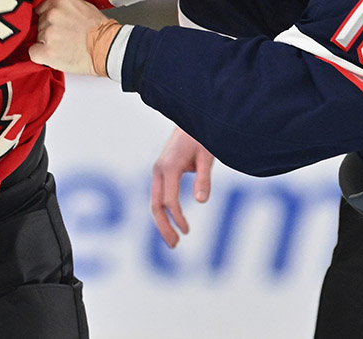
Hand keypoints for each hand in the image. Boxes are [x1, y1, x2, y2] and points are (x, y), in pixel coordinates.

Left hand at [30, 0, 111, 74]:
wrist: (108, 48)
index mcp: (60, 0)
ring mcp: (48, 32)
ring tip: (65, 47)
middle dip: (49, 31)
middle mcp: (52, 14)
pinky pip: (33, 53)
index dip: (48, 19)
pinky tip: (55, 55)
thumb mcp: (83, 6)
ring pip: (37, 38)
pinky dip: (41, 56)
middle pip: (39, 23)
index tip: (56, 25)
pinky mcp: (46, 51)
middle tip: (65, 37)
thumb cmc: (101, 30)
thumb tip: (51, 12)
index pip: (41, 8)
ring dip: (47, 43)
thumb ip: (64, 7)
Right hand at [150, 127, 214, 247]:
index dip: (177, 218)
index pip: (169, 200)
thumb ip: (204, 178)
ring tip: (173, 241)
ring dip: (162, 222)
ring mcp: (158, 170)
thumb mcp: (207, 156)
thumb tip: (201, 201)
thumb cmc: (202, 136)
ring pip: (154, 202)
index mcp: (169, 167)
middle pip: (155, 205)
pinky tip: (172, 223)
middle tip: (174, 245)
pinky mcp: (162, 171)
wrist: (193, 117)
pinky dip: (163, 212)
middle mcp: (159, 169)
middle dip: (163, 226)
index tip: (187, 231)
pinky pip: (159, 196)